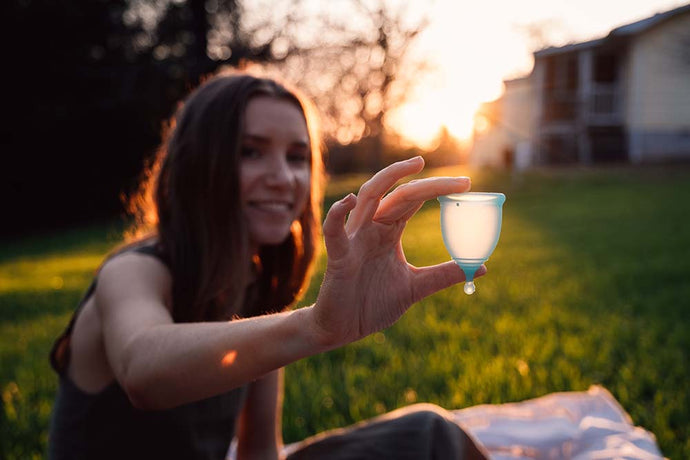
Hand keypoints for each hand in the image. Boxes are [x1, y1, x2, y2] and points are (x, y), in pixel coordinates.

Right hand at [309, 156, 485, 347]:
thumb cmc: (373, 304)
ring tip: (414, 166)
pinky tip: (350, 201)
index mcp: (389, 231)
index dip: (438, 189)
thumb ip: (443, 275)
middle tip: (462, 182)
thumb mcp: (416, 287)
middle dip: (430, 185)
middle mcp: (372, 228)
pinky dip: (338, 214)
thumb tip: (481, 267)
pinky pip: (334, 231)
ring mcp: (354, 239)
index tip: (467, 184)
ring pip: (368, 197)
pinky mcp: (338, 257)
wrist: (343, 328)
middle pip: (399, 193)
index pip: (413, 199)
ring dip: (388, 177)